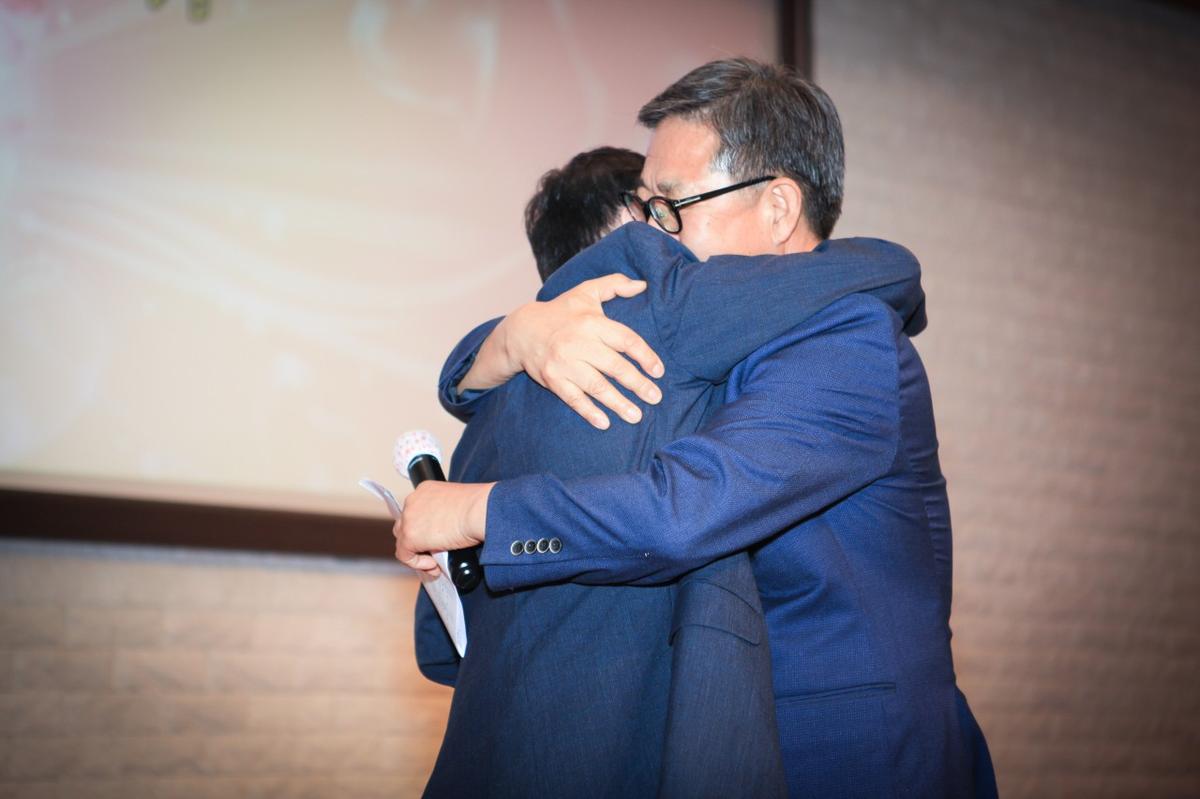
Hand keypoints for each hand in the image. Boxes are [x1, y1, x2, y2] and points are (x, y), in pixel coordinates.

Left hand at [392, 481, 493, 577]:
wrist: (479, 510)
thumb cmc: (478, 506)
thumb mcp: (456, 506)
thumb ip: (444, 516)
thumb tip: (445, 534)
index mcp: (425, 490)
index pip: (415, 513)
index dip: (424, 530)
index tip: (436, 541)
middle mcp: (412, 500)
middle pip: (405, 526)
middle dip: (417, 542)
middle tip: (434, 553)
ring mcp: (409, 518)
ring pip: (403, 541)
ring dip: (417, 553)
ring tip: (435, 561)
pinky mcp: (409, 536)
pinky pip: (405, 556)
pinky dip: (418, 563)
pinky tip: (434, 564)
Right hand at [501, 274, 664, 428]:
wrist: (521, 331)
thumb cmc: (561, 312)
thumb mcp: (585, 292)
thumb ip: (614, 284)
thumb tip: (642, 285)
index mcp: (591, 322)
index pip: (625, 340)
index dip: (645, 356)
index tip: (658, 371)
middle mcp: (578, 343)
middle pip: (614, 366)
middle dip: (637, 384)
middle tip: (655, 397)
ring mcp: (564, 363)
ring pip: (596, 386)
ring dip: (618, 403)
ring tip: (636, 416)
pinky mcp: (552, 379)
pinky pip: (573, 398)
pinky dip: (589, 412)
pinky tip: (604, 423)